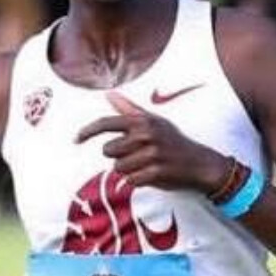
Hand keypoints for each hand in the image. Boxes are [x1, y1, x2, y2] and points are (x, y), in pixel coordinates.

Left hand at [75, 93, 225, 193]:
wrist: (200, 163)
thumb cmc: (174, 142)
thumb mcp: (154, 121)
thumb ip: (129, 110)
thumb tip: (109, 94)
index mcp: (142, 121)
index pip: (106, 123)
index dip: (86, 131)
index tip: (75, 139)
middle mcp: (145, 135)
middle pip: (108, 150)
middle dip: (119, 156)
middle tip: (138, 156)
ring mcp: (151, 154)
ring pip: (118, 167)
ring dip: (128, 170)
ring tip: (146, 166)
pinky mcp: (155, 172)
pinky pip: (130, 180)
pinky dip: (137, 181)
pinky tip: (151, 175)